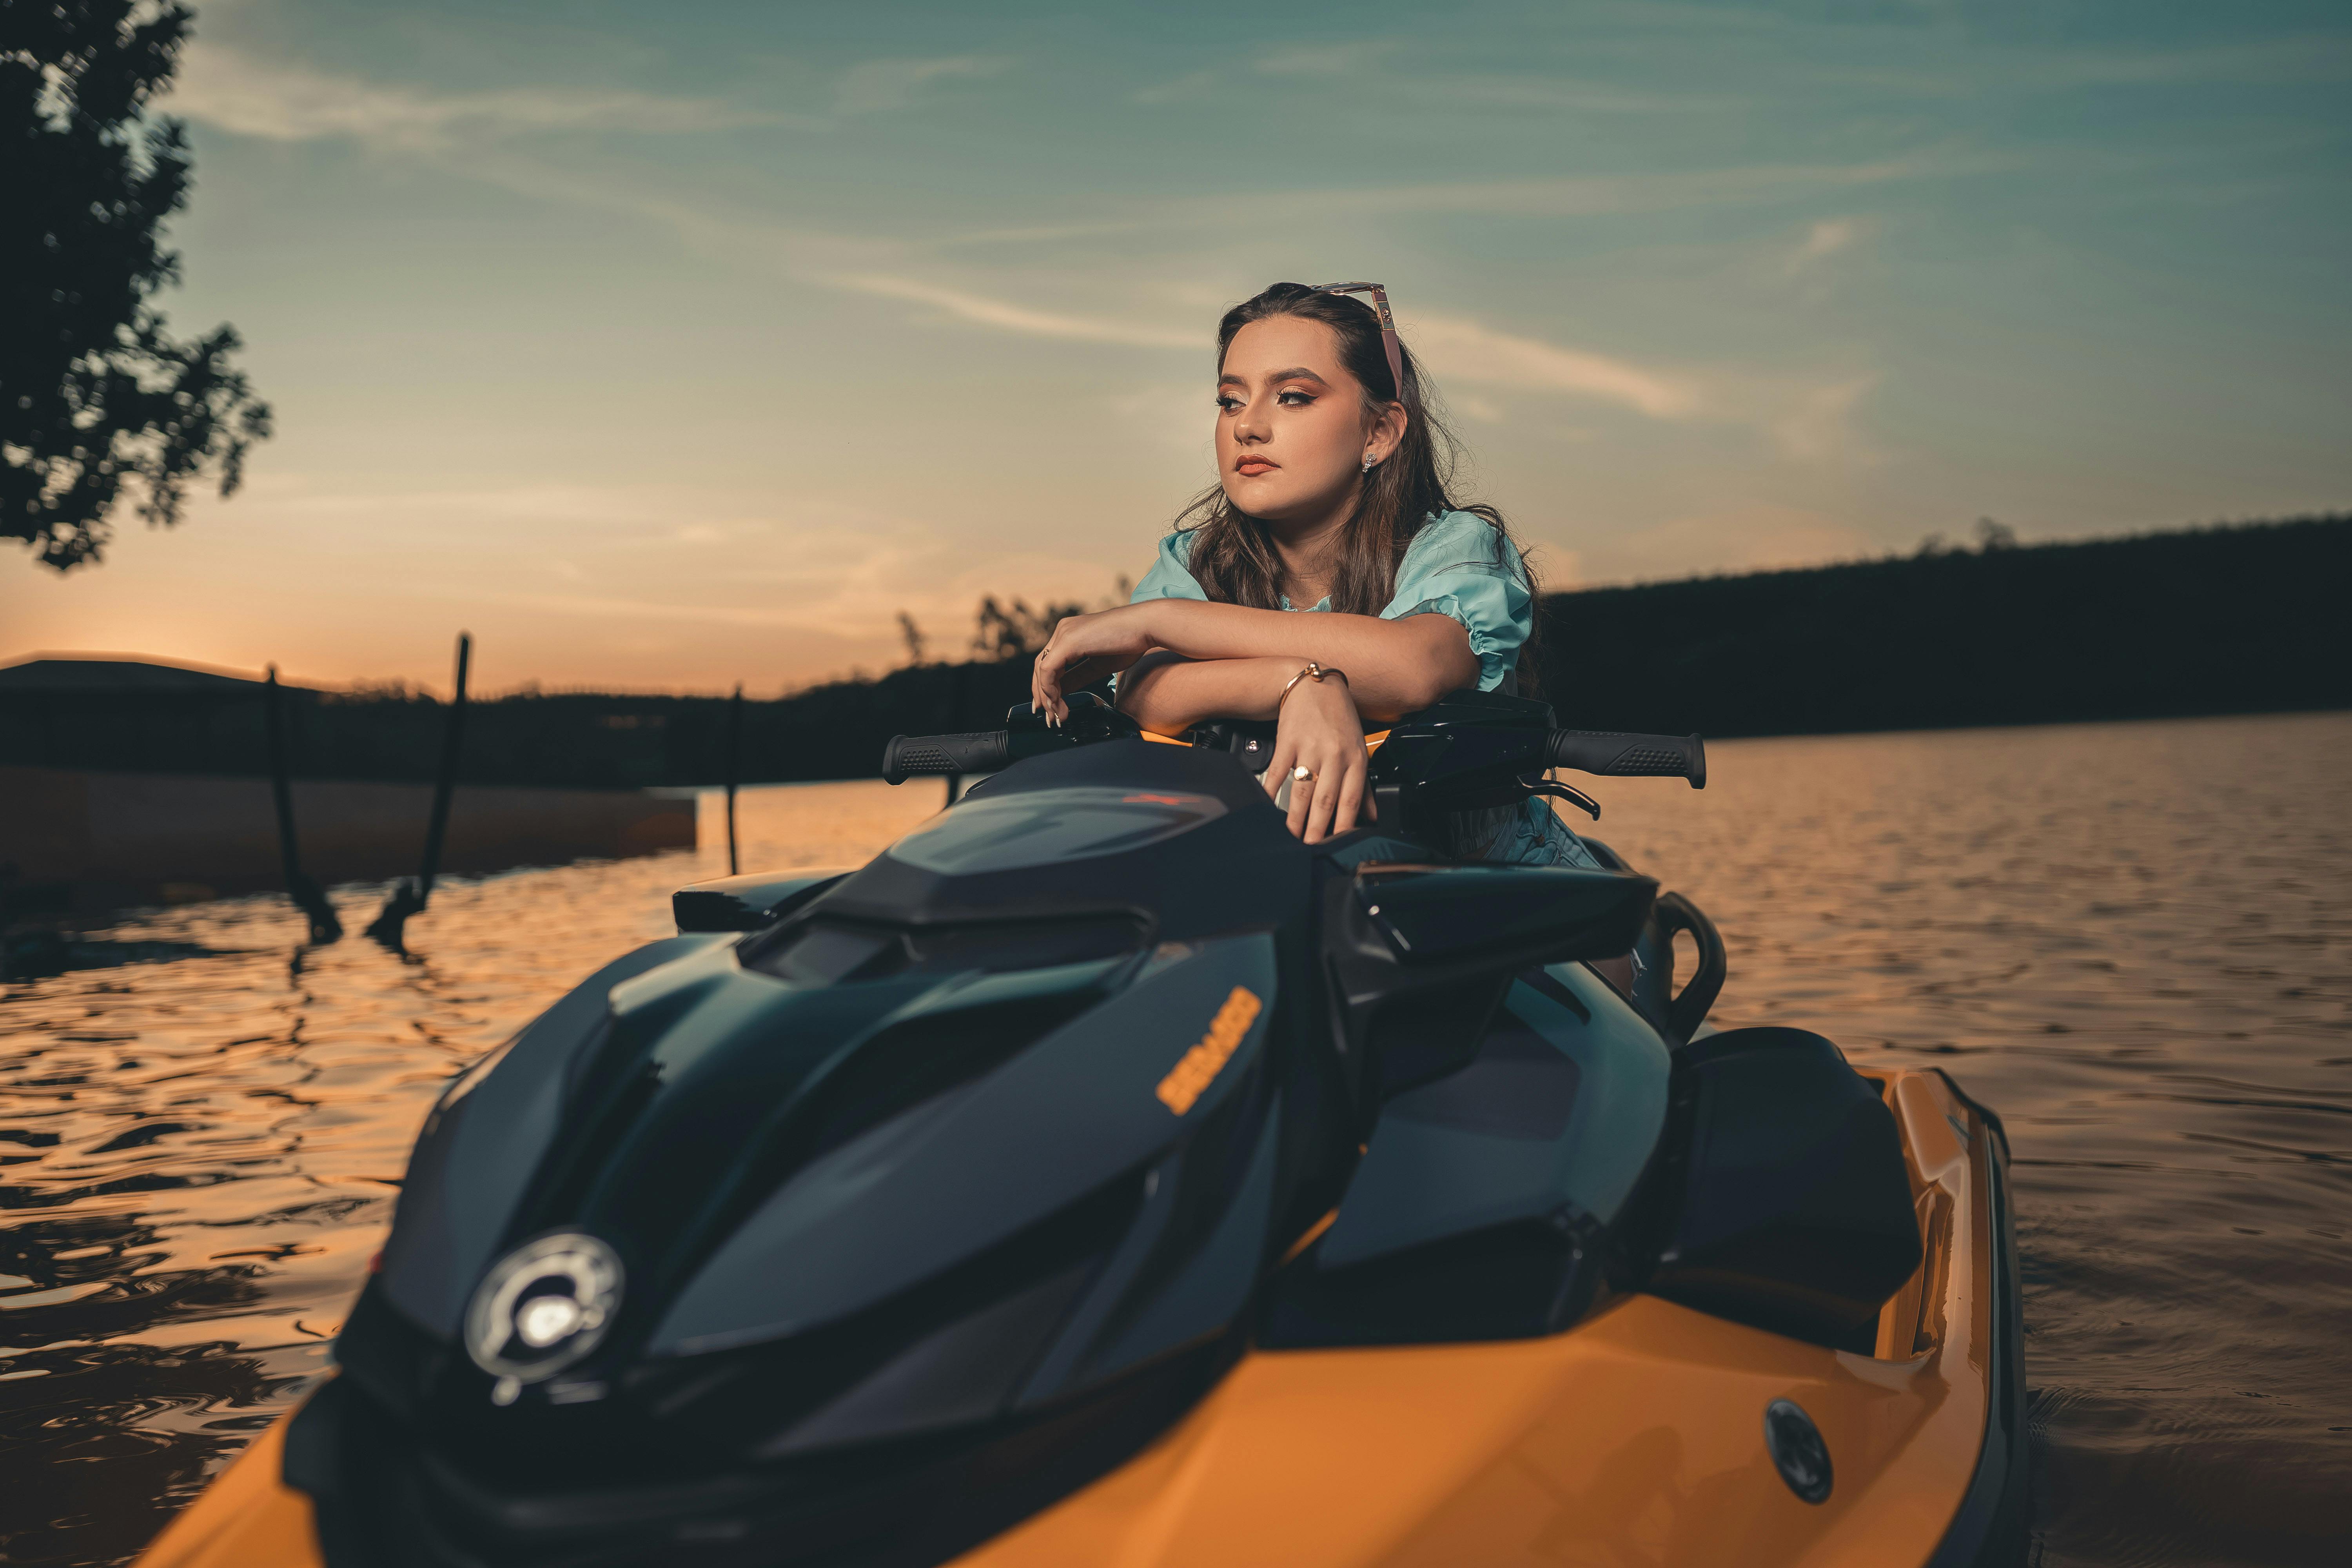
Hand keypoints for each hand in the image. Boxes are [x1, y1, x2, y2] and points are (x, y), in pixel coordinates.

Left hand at [1030, 605, 1154, 723]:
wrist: (1147, 628)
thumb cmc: (1130, 644)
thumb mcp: (1097, 666)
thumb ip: (1077, 677)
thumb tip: (1060, 693)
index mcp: (1069, 633)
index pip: (1048, 663)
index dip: (1046, 687)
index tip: (1051, 707)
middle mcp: (1062, 630)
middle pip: (1041, 667)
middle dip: (1042, 695)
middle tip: (1049, 717)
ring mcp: (1064, 634)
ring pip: (1042, 670)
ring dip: (1047, 696)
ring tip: (1057, 715)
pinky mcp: (1068, 641)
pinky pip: (1048, 670)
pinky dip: (1050, 689)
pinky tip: (1058, 703)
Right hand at [1265, 673, 1374, 841]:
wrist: (1314, 686)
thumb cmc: (1338, 719)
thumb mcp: (1358, 748)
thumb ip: (1364, 785)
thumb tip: (1371, 817)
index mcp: (1356, 759)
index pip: (1351, 800)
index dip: (1344, 826)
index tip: (1336, 845)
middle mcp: (1335, 754)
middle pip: (1326, 799)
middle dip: (1317, 828)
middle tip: (1310, 848)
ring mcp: (1310, 747)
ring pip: (1303, 789)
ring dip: (1295, 817)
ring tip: (1290, 835)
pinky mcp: (1288, 741)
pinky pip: (1278, 771)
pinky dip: (1270, 790)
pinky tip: (1266, 806)